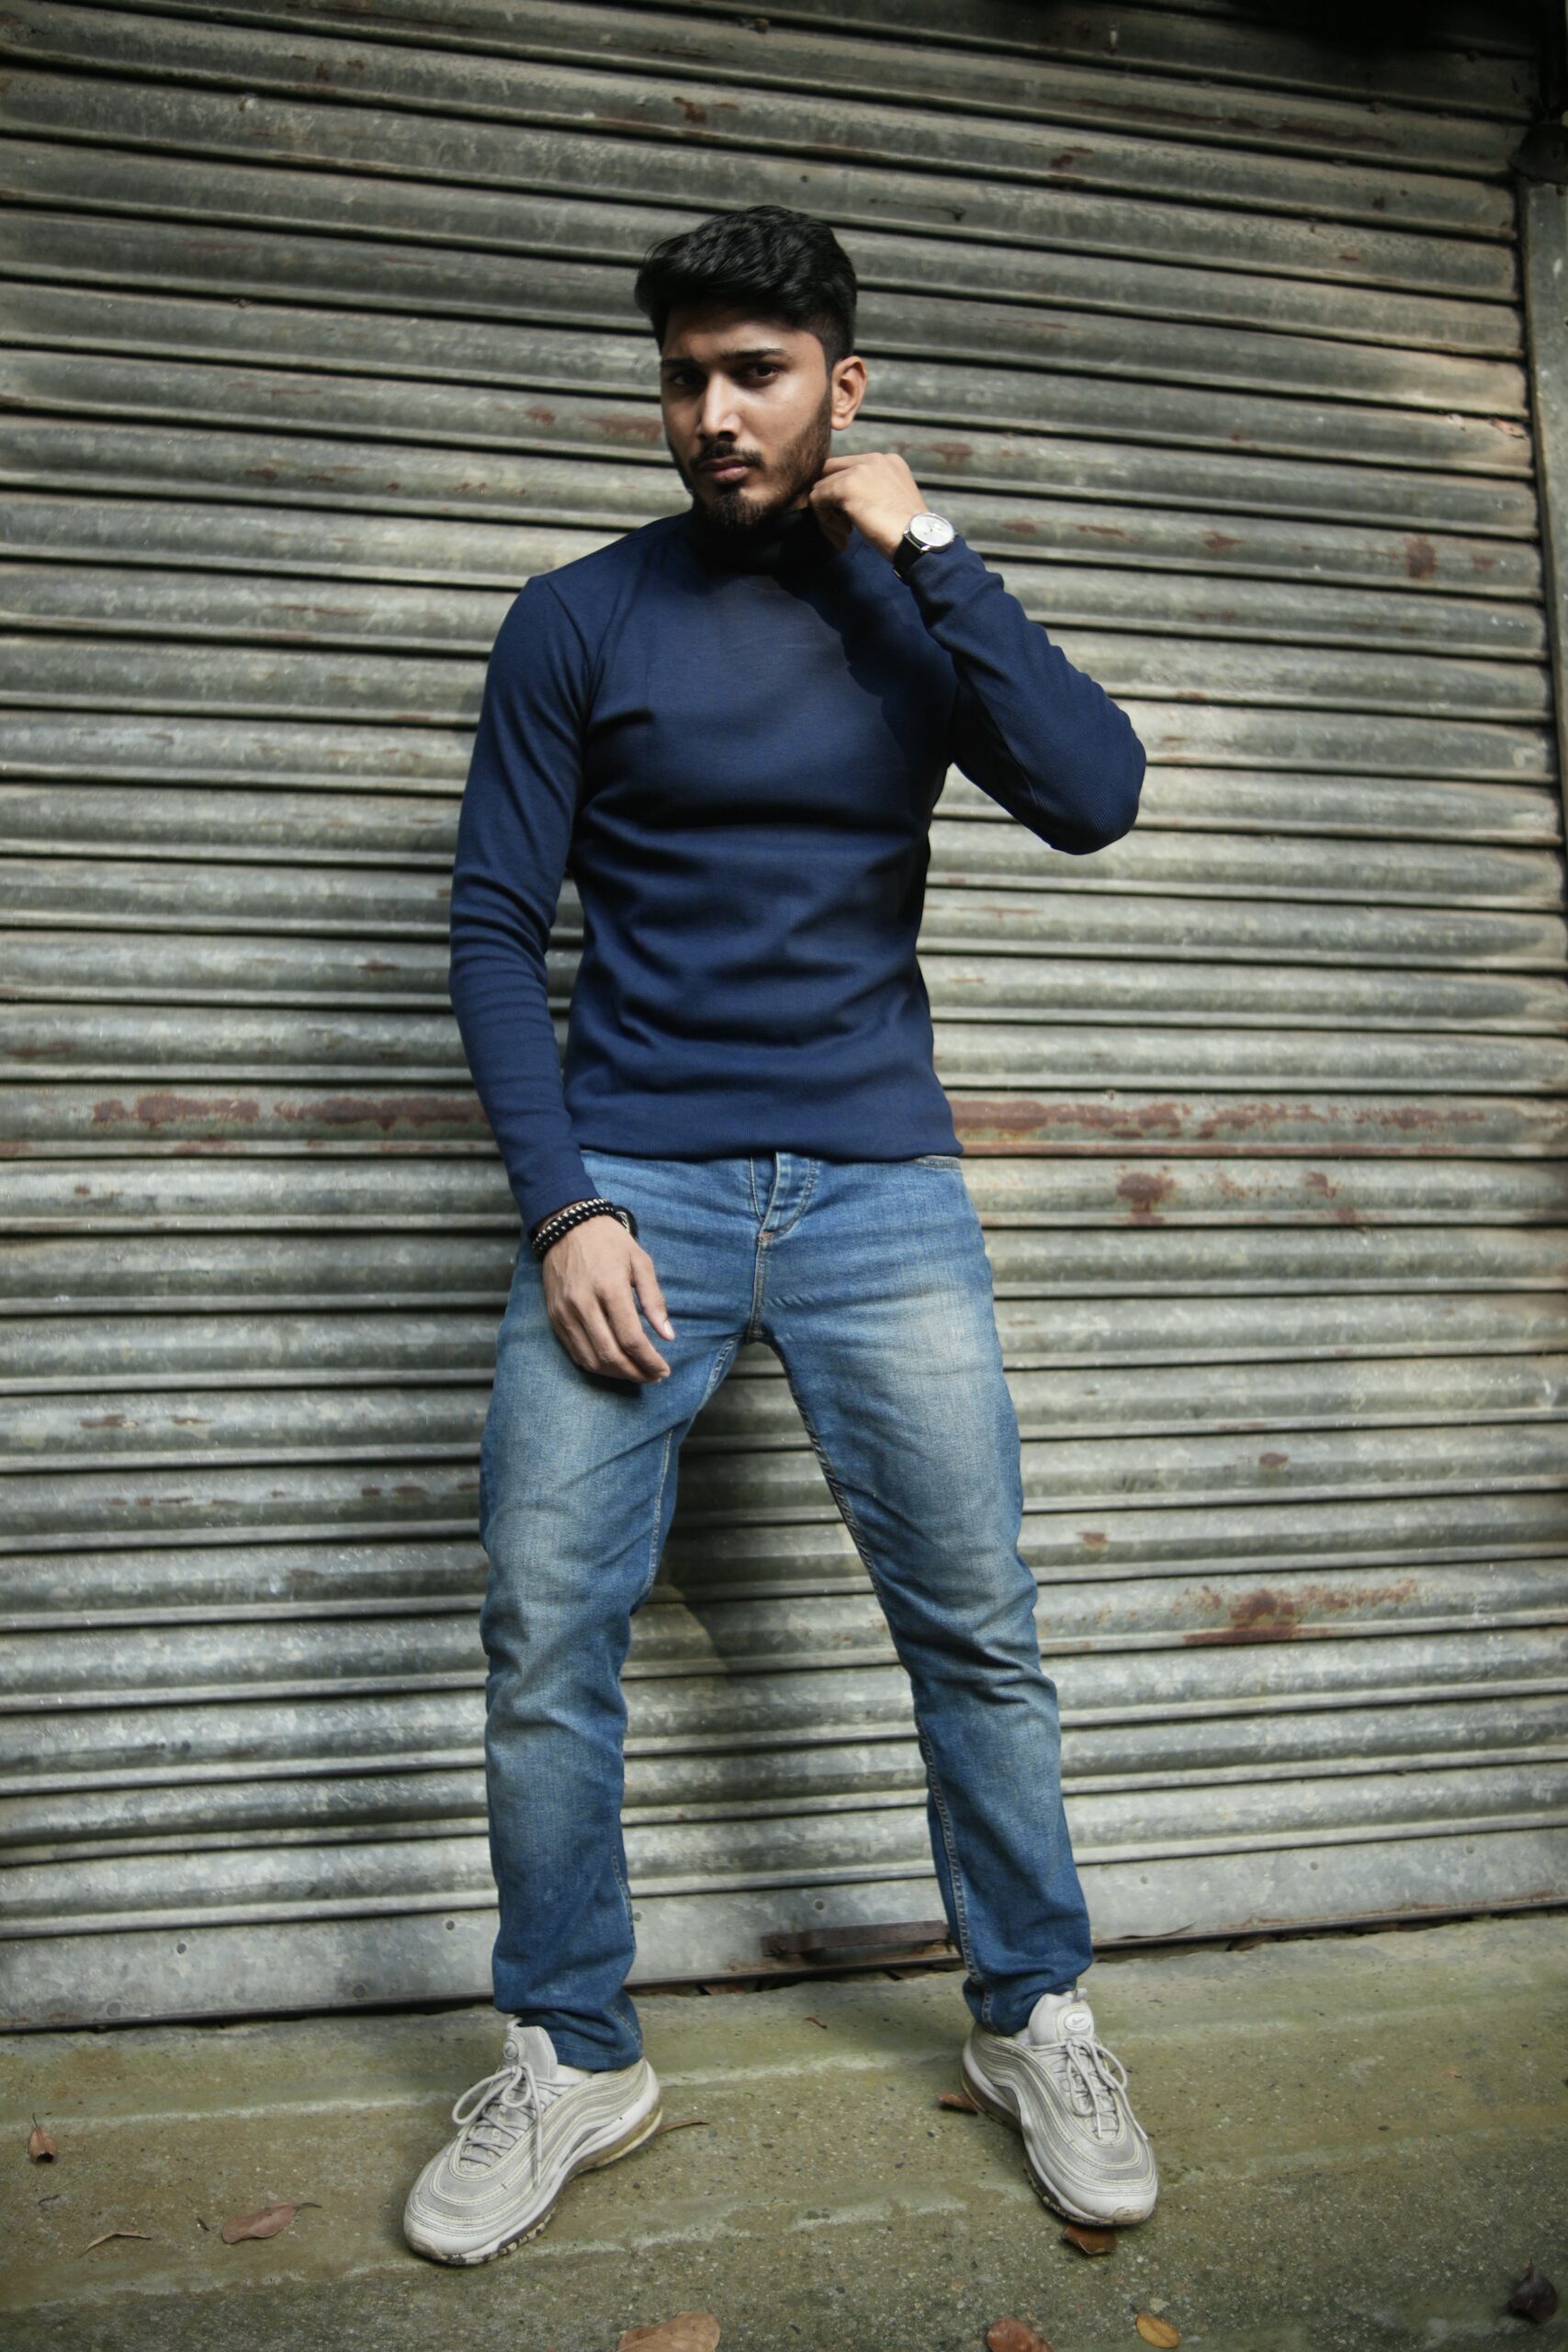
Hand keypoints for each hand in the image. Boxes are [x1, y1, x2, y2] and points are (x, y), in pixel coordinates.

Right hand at [537, 1206, 675, 1382]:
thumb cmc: (610, 1242)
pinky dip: (595, 1364)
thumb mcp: (641, 1262)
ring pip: (591, 1359)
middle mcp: (584, 1304)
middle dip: (635, 1373)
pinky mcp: (554, 1316)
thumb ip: (654, 1301)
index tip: (664, 1370)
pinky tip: (613, 1364)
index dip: (649, 1361)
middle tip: (653, 1377)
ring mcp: (565, 1312)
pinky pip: (574, 1351)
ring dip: (616, 1374)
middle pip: (610, 1355)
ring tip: (636, 1373)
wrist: (566, 1226)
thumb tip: (668, 1336)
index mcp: (610, 1288)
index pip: (631, 1339)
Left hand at [807, 451, 925, 559]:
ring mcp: (859, 470)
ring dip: (828, 517)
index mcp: (887, 461)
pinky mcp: (846, 486)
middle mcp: (873, 458)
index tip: (850, 519)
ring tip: (845, 536)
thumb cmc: (907, 531)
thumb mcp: (892, 500)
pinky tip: (844, 536)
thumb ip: (871, 491)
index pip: (848, 468)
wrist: (916, 539)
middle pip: (831, 474)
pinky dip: (825, 521)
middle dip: (830, 503)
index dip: (841, 494)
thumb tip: (842, 500)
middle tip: (843, 528)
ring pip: (822, 488)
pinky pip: (817, 499)